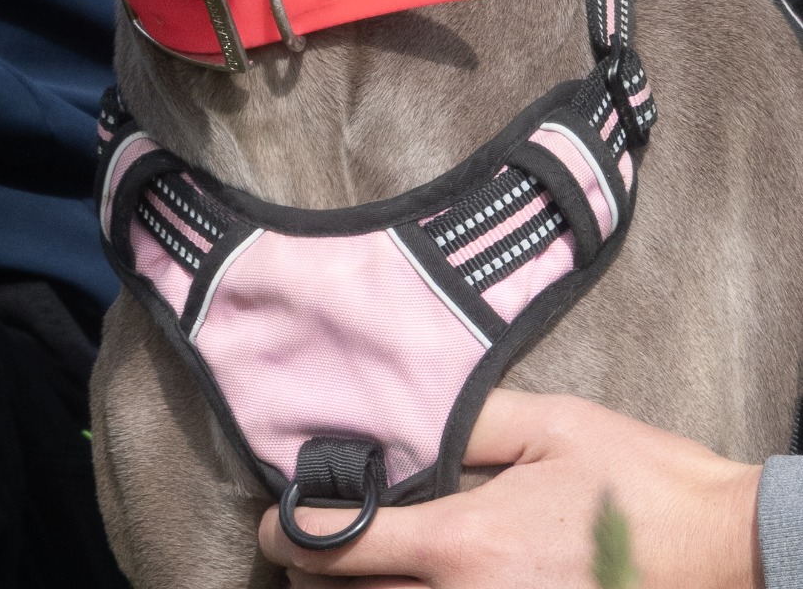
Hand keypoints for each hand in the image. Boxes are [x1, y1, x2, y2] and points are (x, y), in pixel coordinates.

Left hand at [258, 390, 763, 587]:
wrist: (721, 549)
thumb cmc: (637, 479)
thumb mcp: (550, 424)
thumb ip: (466, 422)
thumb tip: (404, 422)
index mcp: (468, 542)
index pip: (345, 550)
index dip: (292, 534)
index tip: (273, 518)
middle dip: (314, 575)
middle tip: (302, 544)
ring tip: (346, 570)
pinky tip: (409, 587)